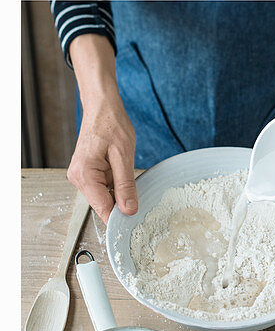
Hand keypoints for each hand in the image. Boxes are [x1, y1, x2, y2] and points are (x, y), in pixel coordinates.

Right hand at [67, 34, 137, 222]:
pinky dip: (116, 188)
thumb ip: (125, 186)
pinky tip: (122, 175)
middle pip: (104, 206)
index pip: (104, 209)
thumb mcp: (124, 156)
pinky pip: (104, 190)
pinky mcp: (87, 175)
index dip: (121, 218)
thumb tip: (129, 210)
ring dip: (120, 195)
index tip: (137, 223)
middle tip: (139, 198)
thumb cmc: (111, 125)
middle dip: (121, 206)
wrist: (102, 108)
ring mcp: (81, 177)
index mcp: (85, 174)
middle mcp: (78, 178)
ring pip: (105, 199)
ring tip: (127, 177)